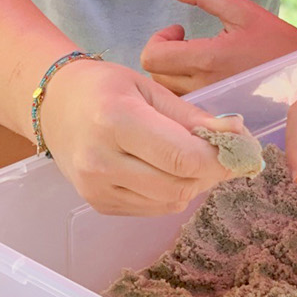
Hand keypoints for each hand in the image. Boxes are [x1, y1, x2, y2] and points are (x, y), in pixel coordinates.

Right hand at [39, 56, 242, 214]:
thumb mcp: (149, 88)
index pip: (181, 156)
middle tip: (224, 153)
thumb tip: (237, 135)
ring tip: (194, 158)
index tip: (241, 148)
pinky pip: (153, 208)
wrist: (54, 105)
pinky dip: (172, 192)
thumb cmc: (104, 88)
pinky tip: (168, 169)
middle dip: (211, 172)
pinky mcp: (98, 204)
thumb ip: (192, 116)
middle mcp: (101, 160)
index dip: (220, 158)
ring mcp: (96, 188)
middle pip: (179, 185)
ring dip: (194, 183)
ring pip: (170, 202)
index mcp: (116, 119)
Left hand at [140, 0, 296, 93]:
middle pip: (155, 77)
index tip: (180, 32)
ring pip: (167, 95)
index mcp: (209, 58)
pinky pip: (185, 106)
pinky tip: (203, 78)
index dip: (158, 39)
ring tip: (196, 60)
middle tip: (186, 43)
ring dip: (172, 75)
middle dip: (164, 55)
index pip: (152, 58)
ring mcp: (210, 104)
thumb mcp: (241, 9)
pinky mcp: (217, 115)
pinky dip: (184, 91)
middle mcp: (206, 86)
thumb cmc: (275, 39)